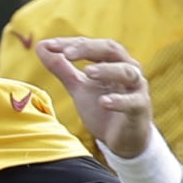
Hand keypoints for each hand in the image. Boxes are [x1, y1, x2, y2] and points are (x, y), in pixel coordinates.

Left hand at [36, 36, 151, 157]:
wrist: (122, 138)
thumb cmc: (102, 106)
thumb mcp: (78, 87)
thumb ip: (61, 68)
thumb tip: (41, 46)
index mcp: (112, 61)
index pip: (92, 45)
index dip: (71, 43)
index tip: (50, 45)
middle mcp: (128, 69)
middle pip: (112, 50)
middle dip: (89, 49)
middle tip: (67, 53)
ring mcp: (137, 88)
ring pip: (127, 72)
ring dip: (107, 70)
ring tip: (87, 72)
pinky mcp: (141, 108)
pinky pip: (133, 101)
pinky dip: (118, 101)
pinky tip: (103, 102)